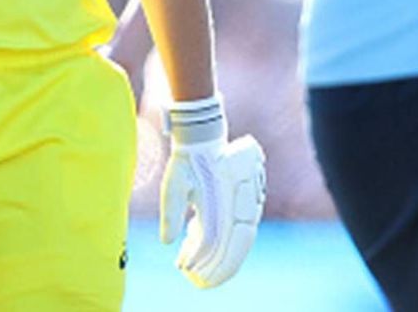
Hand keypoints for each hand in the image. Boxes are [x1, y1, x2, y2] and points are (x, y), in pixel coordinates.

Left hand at [159, 97, 265, 287]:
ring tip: (215, 273)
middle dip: (219, 268)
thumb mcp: (172, 186)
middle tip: (202, 282)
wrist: (204, 136)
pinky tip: (225, 252)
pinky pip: (248, 228)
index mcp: (217, 202)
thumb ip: (171, 214)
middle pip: (233, 246)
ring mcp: (246, 200)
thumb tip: (167, 242)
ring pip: (243, 239)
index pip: (211, 241)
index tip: (185, 268)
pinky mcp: (250, 197)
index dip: (198, 258)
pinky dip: (237, 244)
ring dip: (231, 259)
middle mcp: (235, 203)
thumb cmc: (186, 161)